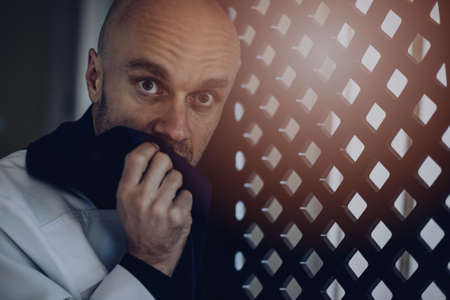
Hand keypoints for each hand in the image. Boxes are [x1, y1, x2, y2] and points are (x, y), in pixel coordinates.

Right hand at [116, 142, 192, 275]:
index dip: (148, 148)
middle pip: (162, 160)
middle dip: (167, 163)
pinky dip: (184, 200)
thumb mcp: (124, 201)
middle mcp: (142, 198)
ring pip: (177, 175)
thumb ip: (133, 178)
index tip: (154, 149)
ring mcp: (160, 207)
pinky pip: (187, 193)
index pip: (136, 157)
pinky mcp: (177, 216)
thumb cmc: (138, 224)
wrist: (149, 254)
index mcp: (125, 192)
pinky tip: (175, 208)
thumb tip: (151, 152)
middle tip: (165, 173)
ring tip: (169, 195)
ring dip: (176, 183)